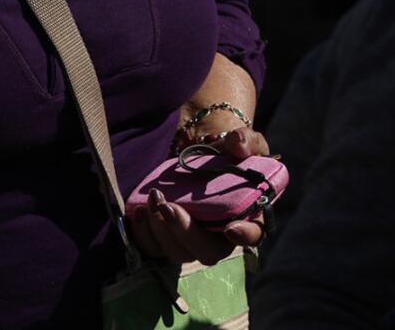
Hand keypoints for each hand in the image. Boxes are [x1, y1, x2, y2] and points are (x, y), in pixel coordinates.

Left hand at [127, 128, 271, 263]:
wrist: (196, 153)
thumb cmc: (226, 152)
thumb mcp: (242, 141)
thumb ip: (246, 140)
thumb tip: (238, 145)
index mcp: (248, 215)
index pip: (253, 235)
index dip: (244, 235)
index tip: (230, 228)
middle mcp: (220, 236)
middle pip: (208, 252)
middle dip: (186, 232)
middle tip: (169, 206)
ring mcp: (193, 241)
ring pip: (178, 253)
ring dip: (161, 230)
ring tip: (154, 197)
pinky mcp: (169, 239)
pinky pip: (154, 249)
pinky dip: (144, 233)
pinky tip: (140, 209)